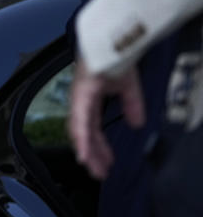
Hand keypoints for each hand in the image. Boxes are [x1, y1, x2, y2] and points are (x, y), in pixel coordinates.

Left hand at [68, 59, 145, 179]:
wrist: (112, 42)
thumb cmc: (115, 59)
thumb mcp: (127, 87)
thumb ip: (131, 105)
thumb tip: (137, 124)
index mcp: (89, 100)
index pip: (91, 128)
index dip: (97, 146)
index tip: (105, 162)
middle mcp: (81, 102)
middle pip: (83, 134)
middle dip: (92, 154)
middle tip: (99, 173)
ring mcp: (79, 99)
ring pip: (79, 131)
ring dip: (86, 151)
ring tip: (92, 168)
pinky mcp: (81, 95)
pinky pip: (80, 121)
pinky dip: (82, 139)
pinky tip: (83, 153)